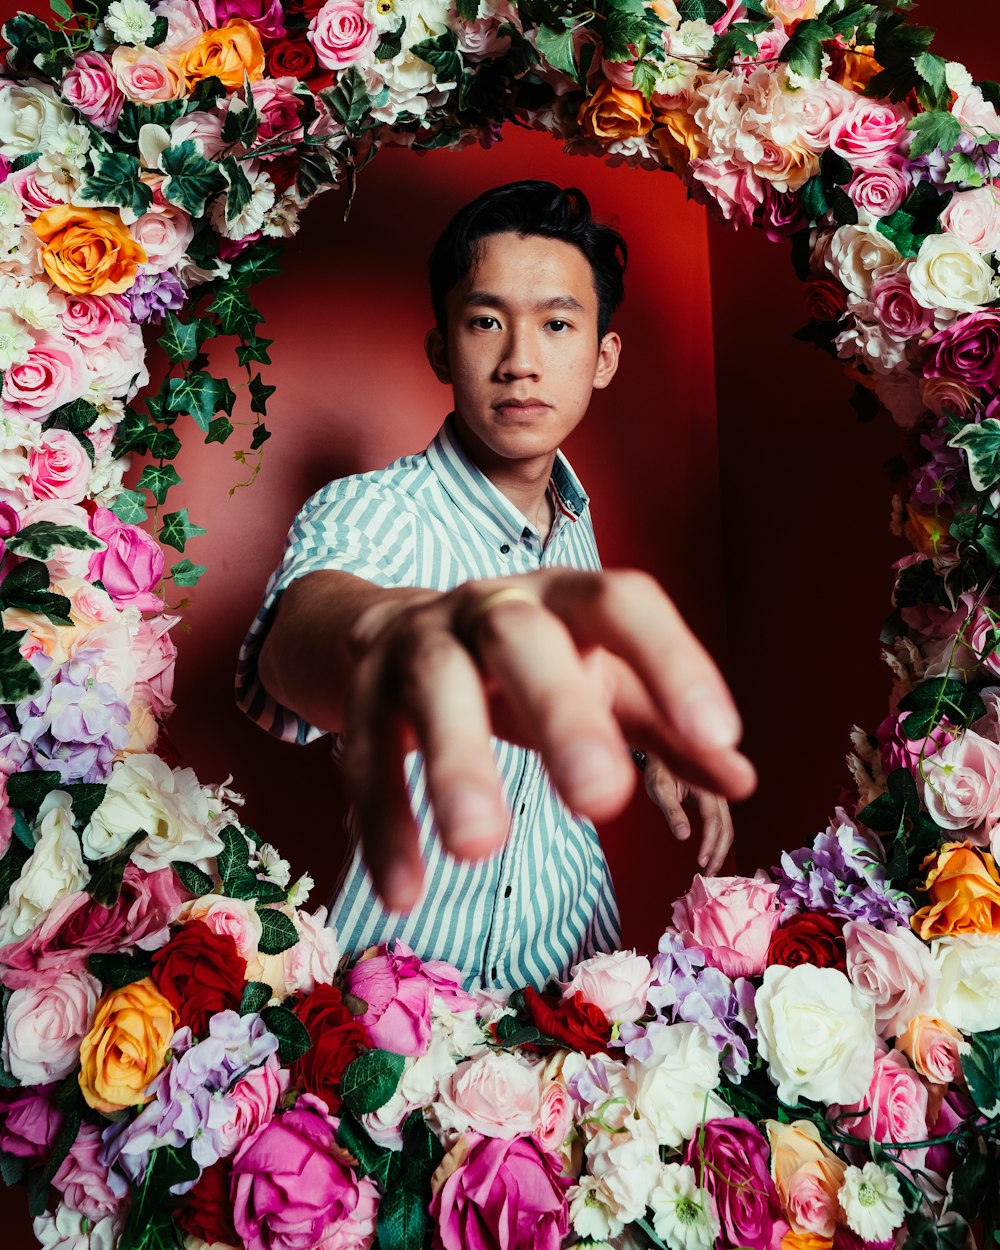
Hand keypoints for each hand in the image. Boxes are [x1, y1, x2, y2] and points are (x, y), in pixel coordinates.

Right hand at [342, 567, 754, 910]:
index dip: (672, 659)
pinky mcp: (361, 690)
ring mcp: (418, 643)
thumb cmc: (525, 665)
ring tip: (479, 850)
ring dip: (455, 763)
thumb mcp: (597, 680)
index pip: (621, 601)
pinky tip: (404, 892)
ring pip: (434, 688)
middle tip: (602, 802)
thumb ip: (665, 724)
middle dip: (560, 711)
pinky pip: (365, 751)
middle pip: (521, 637)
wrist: (397, 632)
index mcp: (562, 598)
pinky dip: (383, 821)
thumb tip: (743, 776)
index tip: (719, 735)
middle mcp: (488, 606)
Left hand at [642, 751, 734, 875]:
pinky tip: (711, 853)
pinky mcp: (715, 803)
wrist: (662, 756)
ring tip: (710, 868)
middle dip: (719, 853)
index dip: (709, 843)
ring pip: (728, 828)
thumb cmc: (659, 770)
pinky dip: (719, 841)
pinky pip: (723, 824)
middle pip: (727, 828)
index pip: (713, 821)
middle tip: (708, 873)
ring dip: (721, 850)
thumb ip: (672, 812)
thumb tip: (683, 836)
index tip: (701, 861)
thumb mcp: (660, 790)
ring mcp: (719, 798)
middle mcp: (718, 793)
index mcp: (706, 788)